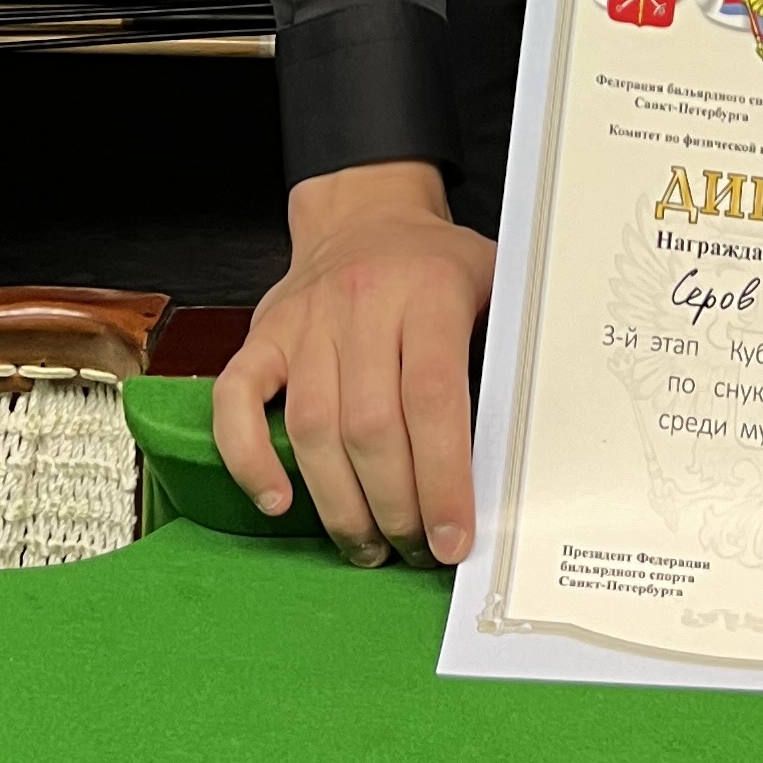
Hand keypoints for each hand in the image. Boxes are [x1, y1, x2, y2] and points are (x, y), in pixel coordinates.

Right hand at [212, 162, 495, 570]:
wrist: (365, 212)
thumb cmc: (433, 265)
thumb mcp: (492, 284)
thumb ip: (505, 354)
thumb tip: (525, 454)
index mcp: (429, 290)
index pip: (433, 397)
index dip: (443, 478)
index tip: (452, 536)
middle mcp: (362, 303)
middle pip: (371, 426)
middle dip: (395, 507)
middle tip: (414, 550)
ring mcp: (305, 320)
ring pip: (313, 428)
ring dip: (340, 504)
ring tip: (367, 545)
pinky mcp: (263, 334)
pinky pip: (238, 401)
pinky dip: (249, 458)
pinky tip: (277, 501)